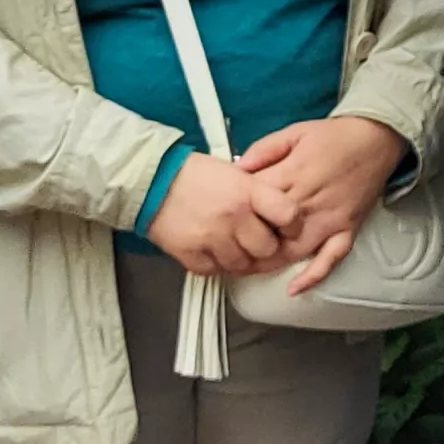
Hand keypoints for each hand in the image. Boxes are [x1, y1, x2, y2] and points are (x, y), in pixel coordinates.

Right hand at [146, 154, 300, 279]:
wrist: (152, 180)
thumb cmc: (194, 174)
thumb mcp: (235, 172)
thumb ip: (258, 194)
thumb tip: (280, 215)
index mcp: (249, 191)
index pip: (289, 215)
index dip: (291, 225)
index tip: (286, 227)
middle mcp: (234, 217)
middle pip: (267, 249)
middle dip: (263, 246)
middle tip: (254, 239)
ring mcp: (212, 238)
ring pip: (242, 265)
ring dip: (240, 258)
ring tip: (230, 244)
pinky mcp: (191, 254)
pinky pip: (215, 271)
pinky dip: (215, 264)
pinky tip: (211, 250)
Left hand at [237, 116, 408, 294]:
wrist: (377, 138)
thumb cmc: (336, 136)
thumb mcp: (294, 132)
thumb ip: (263, 149)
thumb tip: (238, 167)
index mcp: (293, 175)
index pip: (255, 201)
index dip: (235, 210)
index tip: (225, 214)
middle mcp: (310, 201)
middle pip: (269, 231)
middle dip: (246, 242)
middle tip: (228, 248)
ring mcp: (330, 218)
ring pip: (294, 251)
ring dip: (270, 263)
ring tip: (249, 268)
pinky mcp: (346, 228)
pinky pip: (331, 258)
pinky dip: (313, 275)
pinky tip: (295, 288)